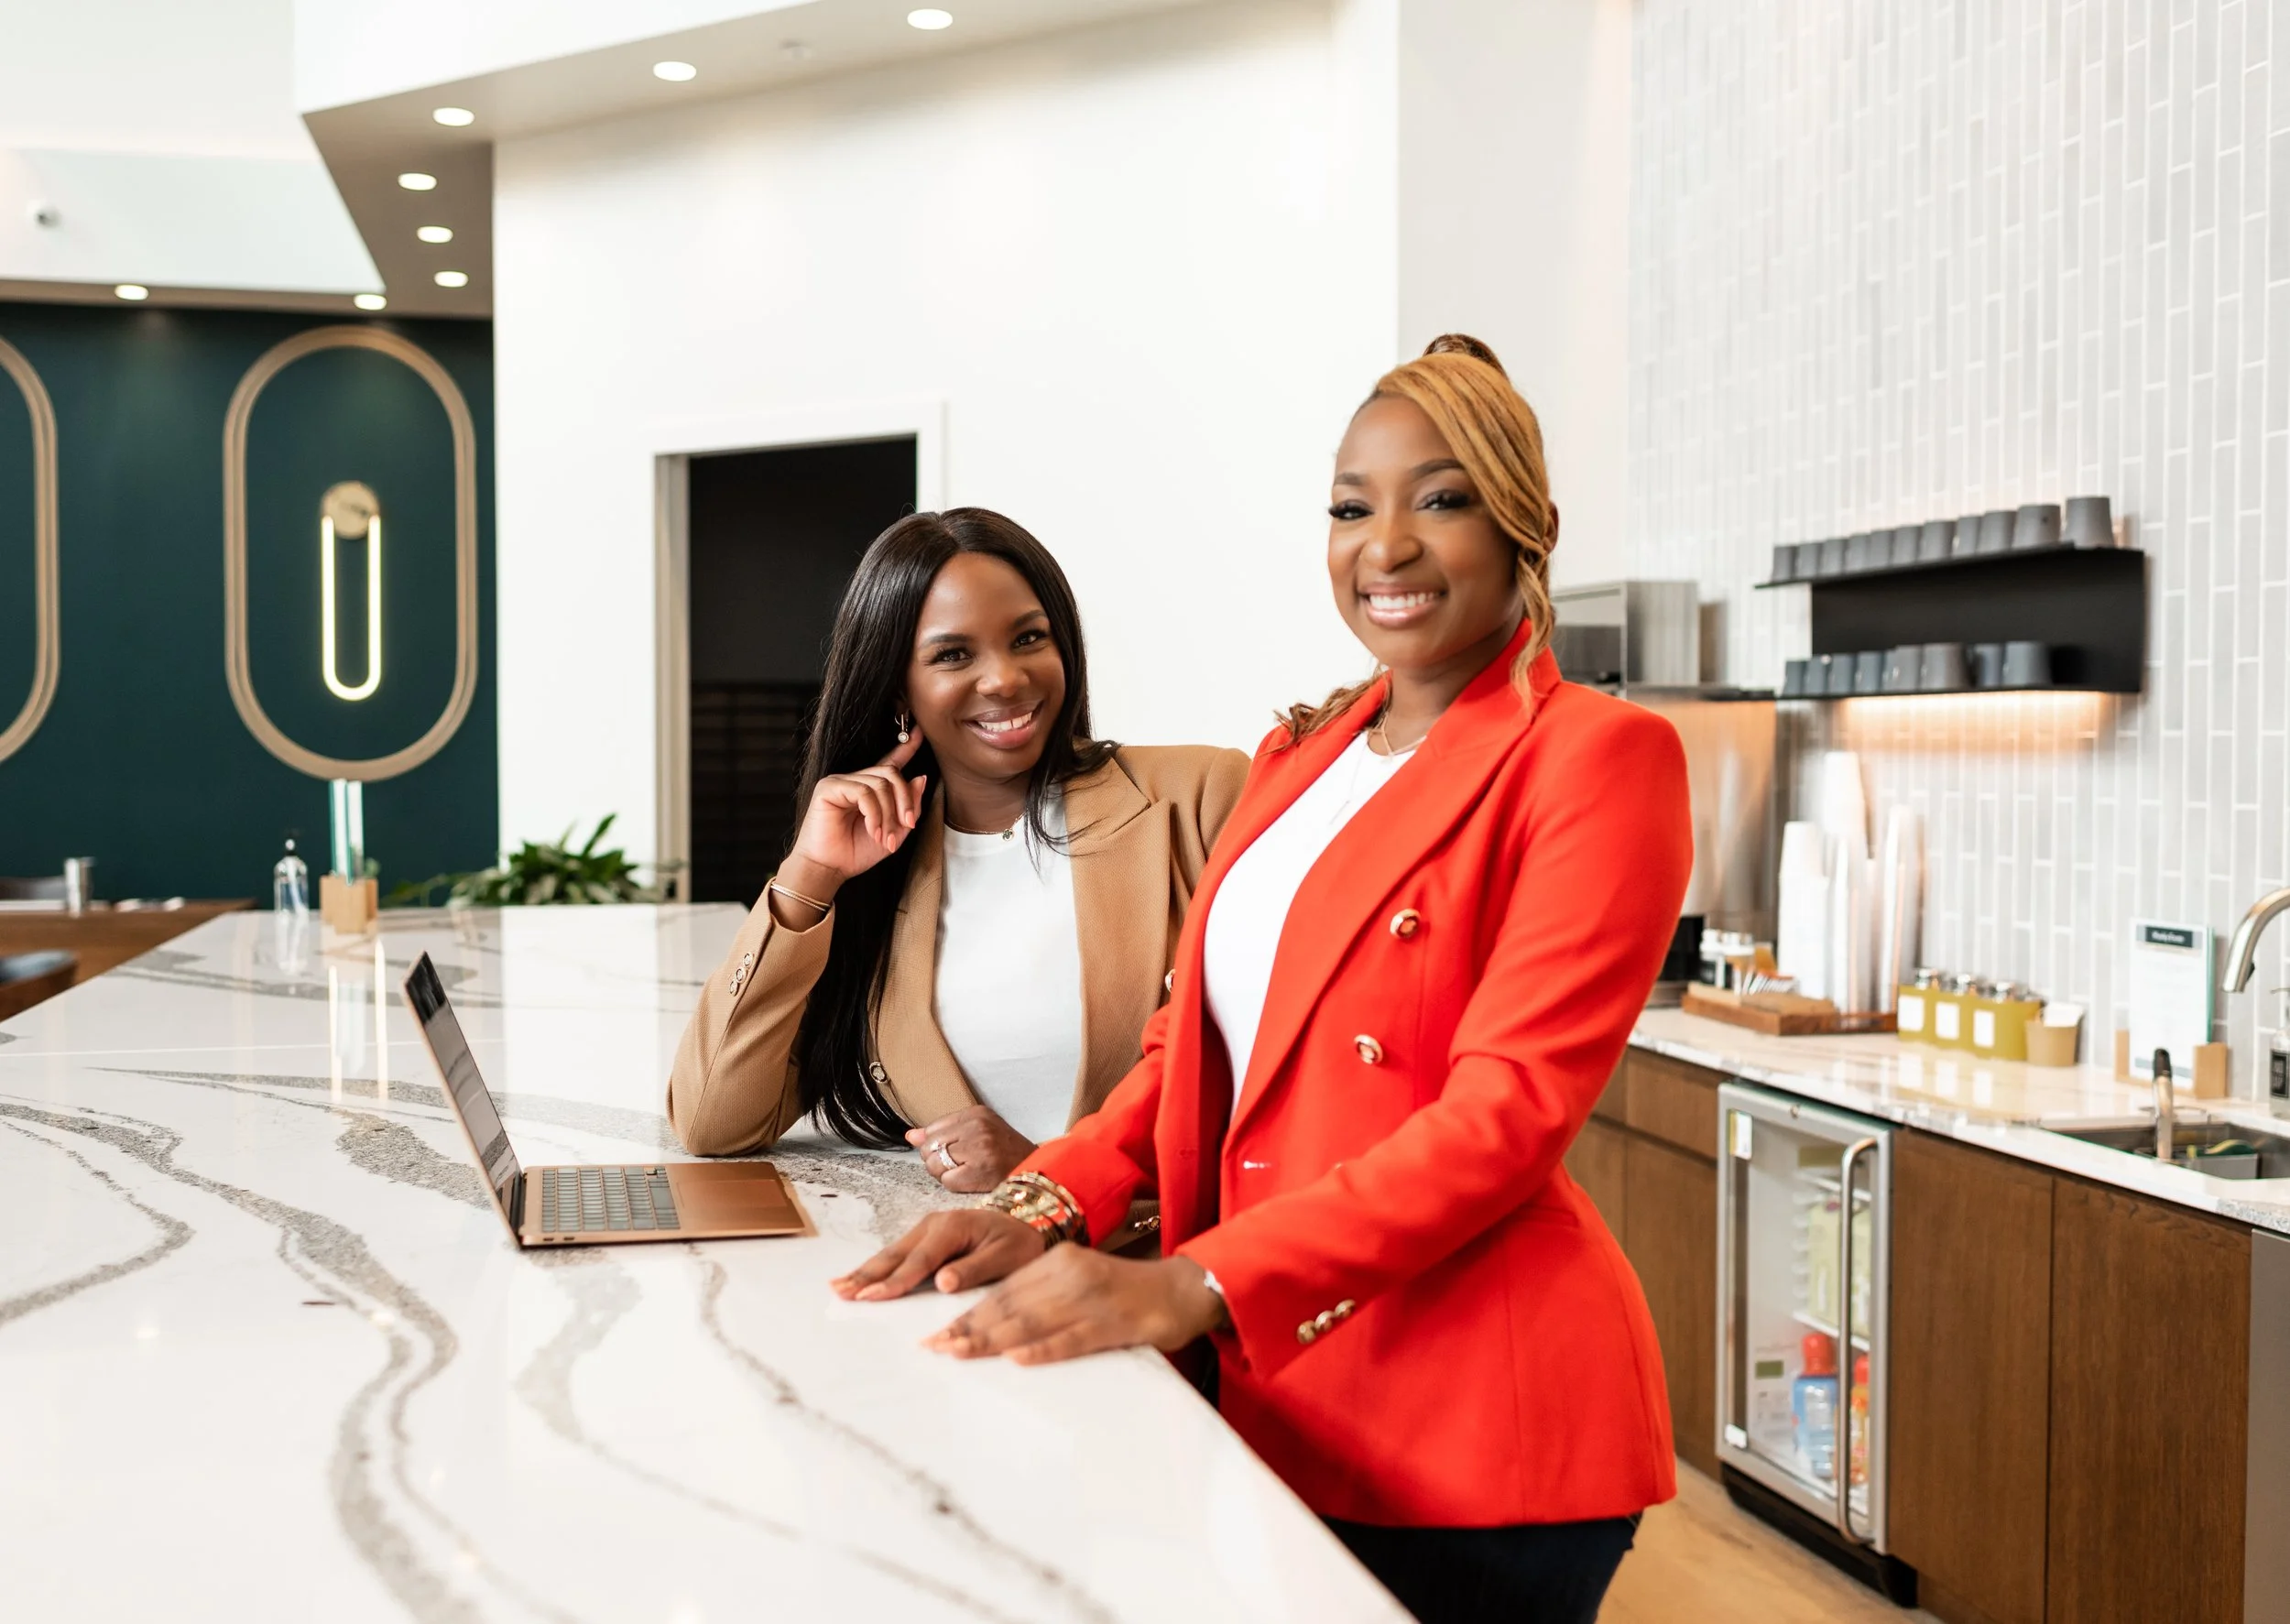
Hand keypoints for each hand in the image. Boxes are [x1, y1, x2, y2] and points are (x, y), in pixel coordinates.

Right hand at [783, 732, 927, 896]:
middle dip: (905, 800)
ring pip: (880, 784)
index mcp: (870, 790)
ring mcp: (841, 781)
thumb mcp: (894, 832)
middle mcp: (856, 781)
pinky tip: (872, 830)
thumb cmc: (856, 853)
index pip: (891, 762)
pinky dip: (874, 813)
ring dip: (888, 814)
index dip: (906, 747)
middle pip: (892, 774)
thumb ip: (909, 807)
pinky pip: (863, 791)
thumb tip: (920, 778)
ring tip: (884, 837)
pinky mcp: (829, 788)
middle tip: (907, 825)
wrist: (829, 869)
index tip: (919, 732)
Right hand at [829, 1208, 1044, 1301]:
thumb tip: (943, 1283)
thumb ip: (975, 1269)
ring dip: (865, 1271)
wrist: (1027, 1219)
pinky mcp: (925, 1237)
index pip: (919, 1261)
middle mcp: (933, 1225)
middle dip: (867, 1275)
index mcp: (952, 1228)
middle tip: (841, 1292)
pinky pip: (897, 1254)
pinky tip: (858, 1278)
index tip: (872, 1296)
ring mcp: (926, 1229)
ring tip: (838, 1287)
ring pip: (891, 1253)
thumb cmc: (1018, 1241)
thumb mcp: (1007, 1256)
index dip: (895, 1281)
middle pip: (896, 1255)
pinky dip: (876, 1267)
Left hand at [905, 1105, 1035, 1194]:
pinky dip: (956, 1185)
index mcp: (976, 1113)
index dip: (939, 1146)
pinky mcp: (979, 1171)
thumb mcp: (978, 1131)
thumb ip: (943, 1131)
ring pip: (934, 1165)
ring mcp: (979, 1149)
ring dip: (945, 1174)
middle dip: (939, 1160)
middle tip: (962, 1165)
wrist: (1039, 1171)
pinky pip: (946, 1181)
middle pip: (929, 1148)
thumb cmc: (1006, 1153)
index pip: (932, 1129)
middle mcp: (977, 1127)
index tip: (956, 1151)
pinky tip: (971, 1181)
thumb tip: (910, 1136)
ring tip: (967, 1172)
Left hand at [924, 1251, 1225, 1365]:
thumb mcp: (1080, 1282)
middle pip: (1011, 1304)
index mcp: (1060, 1260)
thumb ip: (1044, 1296)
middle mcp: (1071, 1274)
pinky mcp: (1114, 1322)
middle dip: (969, 1328)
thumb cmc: (1124, 1294)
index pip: (1004, 1290)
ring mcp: (1092, 1298)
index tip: (936, 1334)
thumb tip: (996, 1327)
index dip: (968, 1312)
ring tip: (960, 1353)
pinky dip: (1044, 1349)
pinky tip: (1019, 1359)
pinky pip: (1073, 1338)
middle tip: (934, 1348)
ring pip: (1033, 1320)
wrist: (1182, 1290)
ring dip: (993, 1339)